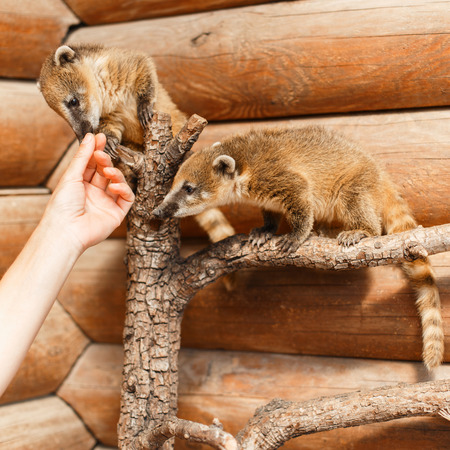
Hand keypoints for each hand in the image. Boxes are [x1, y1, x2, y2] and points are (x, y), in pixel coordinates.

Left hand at [42, 133, 134, 252]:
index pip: (92, 164)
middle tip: (101, 154)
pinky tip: (115, 186)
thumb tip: (90, 137)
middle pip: (105, 171)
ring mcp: (106, 203)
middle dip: (105, 161)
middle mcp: (94, 193)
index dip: (97, 150)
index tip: (101, 137)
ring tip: (108, 172)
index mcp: (80, 185)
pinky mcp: (116, 213)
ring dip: (116, 174)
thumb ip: (83, 156)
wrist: (66, 230)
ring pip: (118, 182)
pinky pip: (127, 198)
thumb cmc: (62, 206)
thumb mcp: (71, 176)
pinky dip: (125, 189)